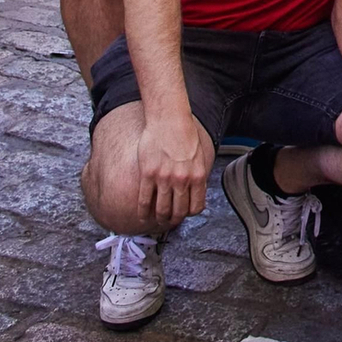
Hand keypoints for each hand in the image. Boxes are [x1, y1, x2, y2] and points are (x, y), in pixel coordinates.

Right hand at [135, 111, 213, 229]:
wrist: (169, 119)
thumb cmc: (185, 134)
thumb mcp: (199, 156)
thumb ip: (196, 174)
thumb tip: (194, 191)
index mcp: (197, 175)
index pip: (195, 207)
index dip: (189, 214)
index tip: (184, 214)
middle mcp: (182, 179)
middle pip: (178, 211)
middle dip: (174, 220)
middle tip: (169, 222)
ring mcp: (164, 178)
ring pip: (161, 209)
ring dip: (159, 219)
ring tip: (157, 221)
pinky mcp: (148, 174)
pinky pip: (145, 199)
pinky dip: (143, 212)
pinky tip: (142, 216)